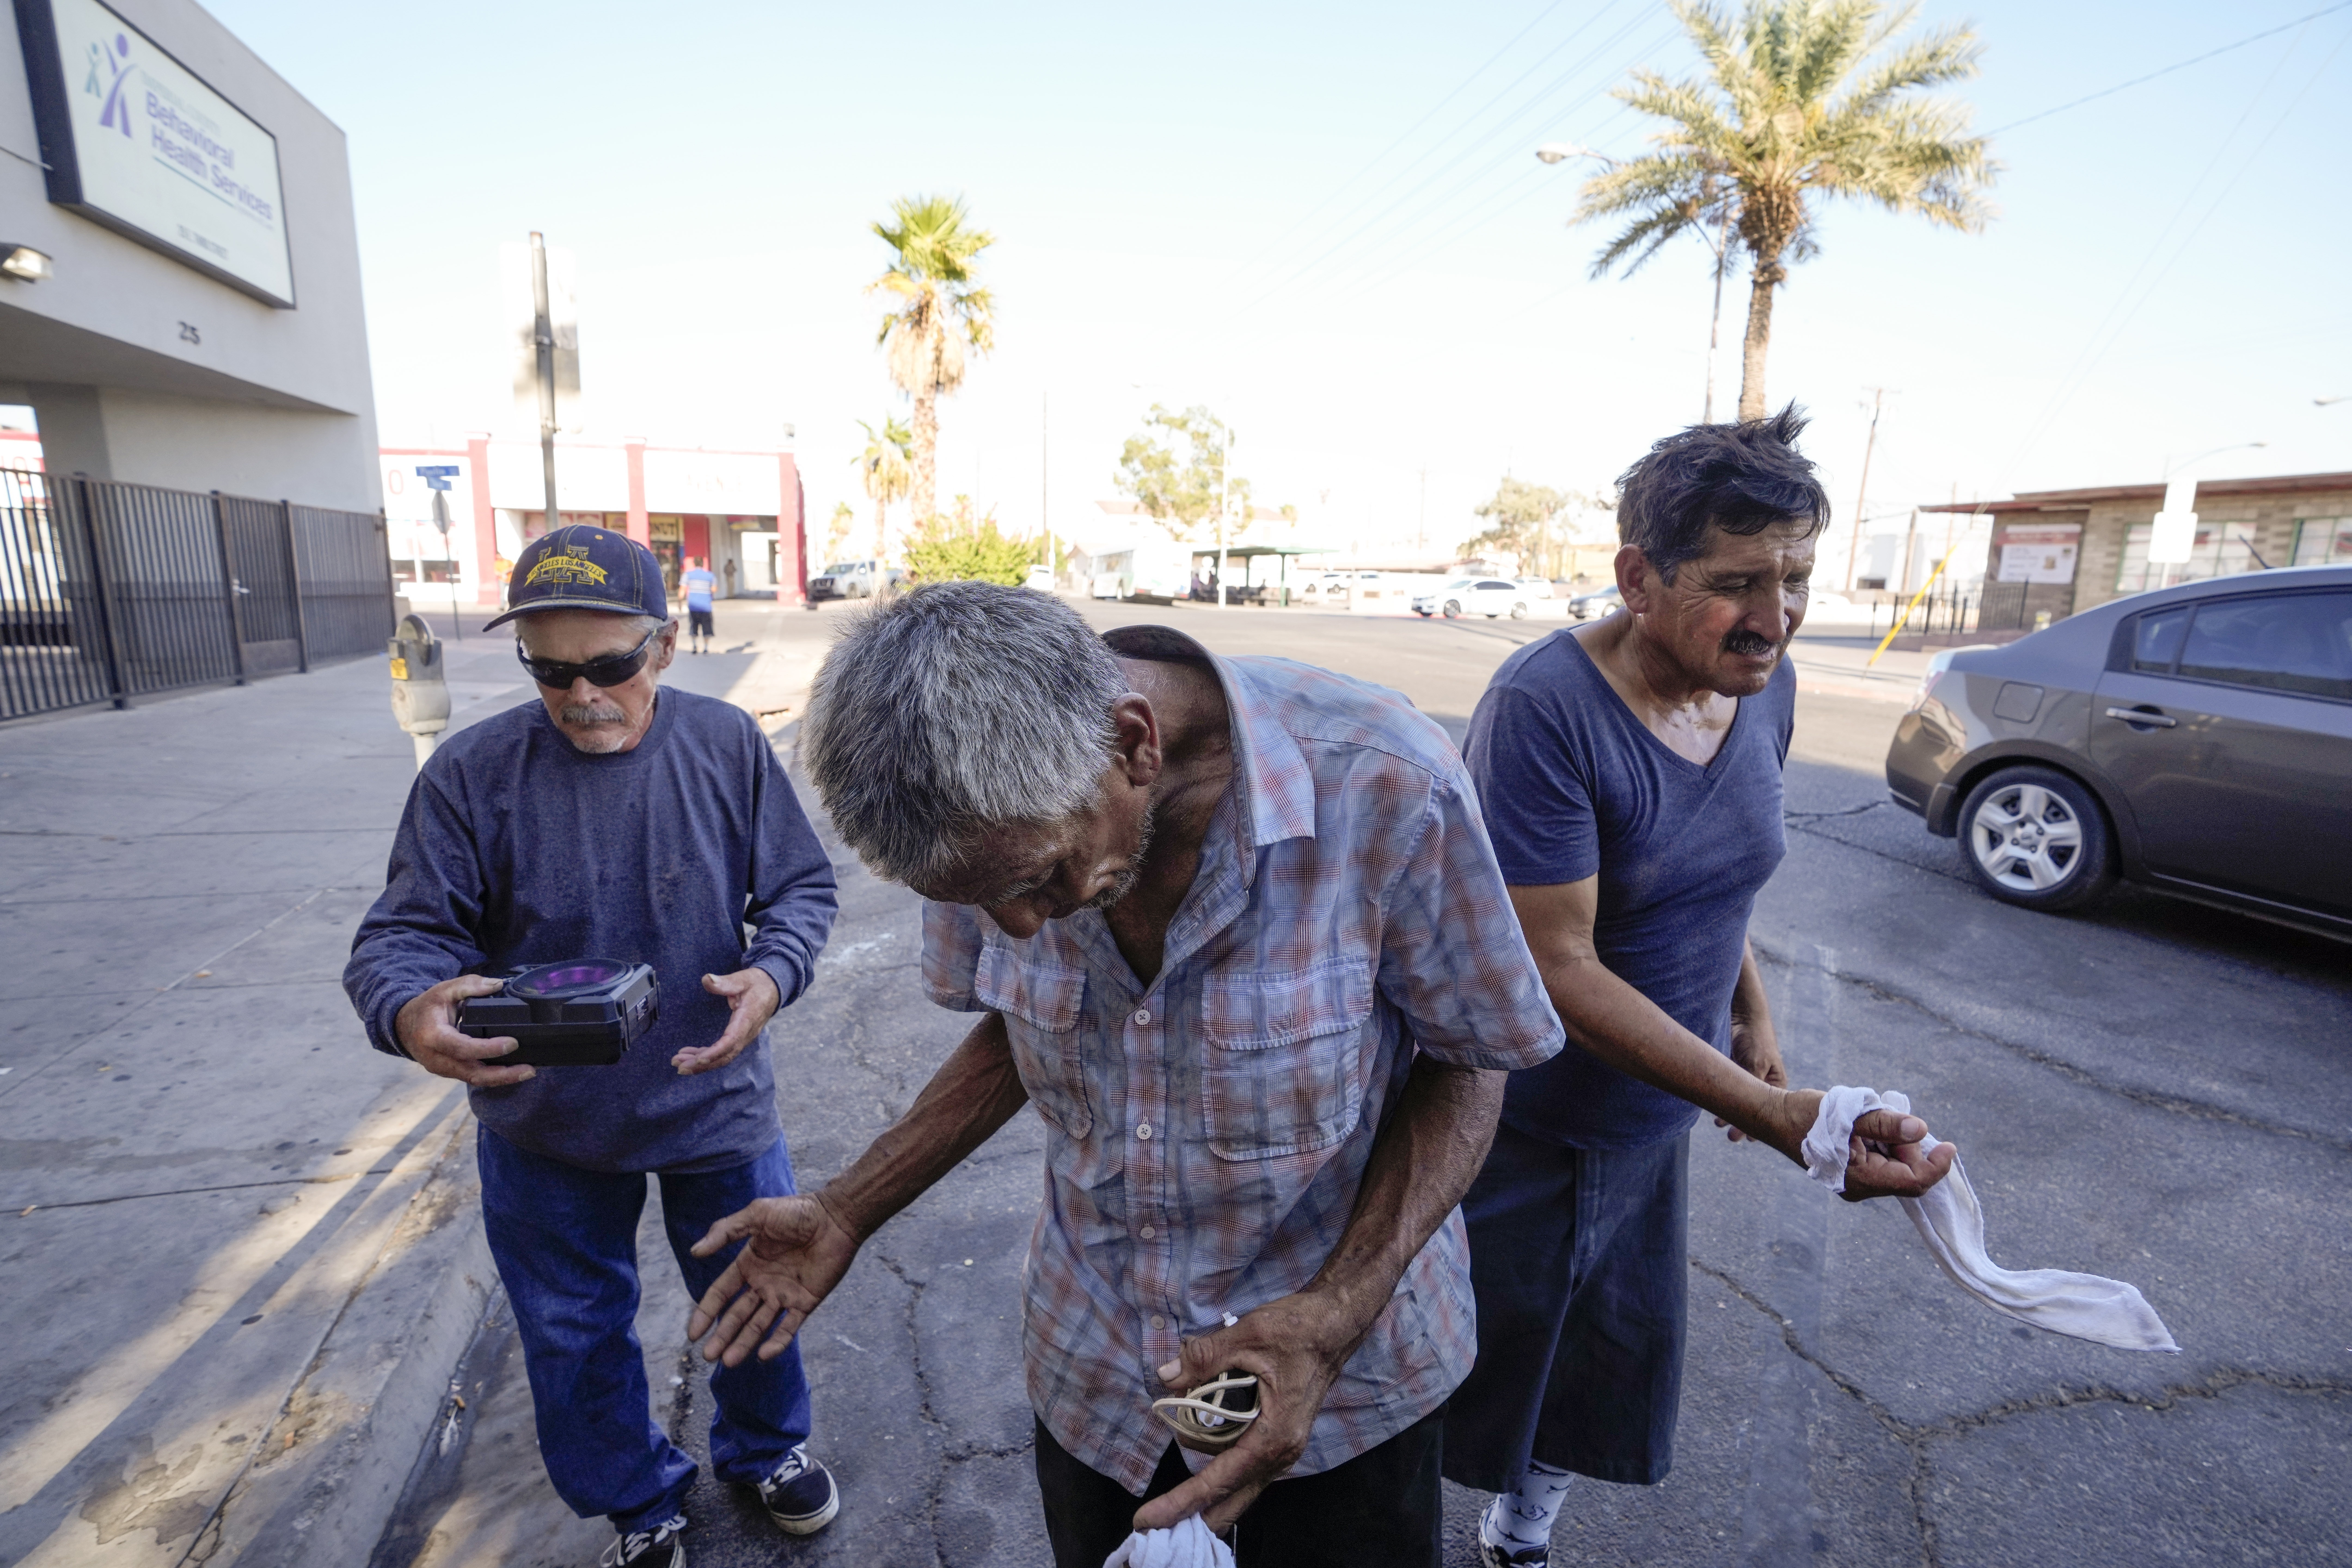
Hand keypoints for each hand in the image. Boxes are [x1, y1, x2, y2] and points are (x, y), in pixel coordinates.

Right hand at [394, 974, 535, 1087]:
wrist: (404, 1026)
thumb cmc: (426, 1008)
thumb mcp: (444, 990)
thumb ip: (469, 985)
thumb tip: (497, 985)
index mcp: (433, 1036)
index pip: (462, 1047)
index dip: (488, 1048)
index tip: (512, 1043)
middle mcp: (436, 1058)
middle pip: (472, 1073)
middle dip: (502, 1075)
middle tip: (529, 1070)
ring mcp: (443, 1069)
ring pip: (474, 1079)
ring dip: (502, 1079)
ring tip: (527, 1072)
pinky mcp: (450, 1072)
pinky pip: (473, 1078)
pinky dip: (493, 1077)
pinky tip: (513, 1072)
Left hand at [672, 967, 778, 1075]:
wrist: (772, 989)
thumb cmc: (757, 984)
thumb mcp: (742, 979)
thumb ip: (725, 982)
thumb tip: (707, 979)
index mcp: (747, 1018)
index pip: (731, 1040)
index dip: (715, 1052)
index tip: (698, 1059)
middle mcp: (746, 1033)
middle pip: (725, 1055)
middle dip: (703, 1064)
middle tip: (680, 1066)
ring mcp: (743, 1038)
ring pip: (723, 1057)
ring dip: (701, 1062)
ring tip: (679, 1062)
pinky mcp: (738, 1038)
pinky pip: (723, 1052)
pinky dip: (706, 1055)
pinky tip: (691, 1055)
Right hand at [686, 1194, 860, 1367]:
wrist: (835, 1217)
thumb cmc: (796, 1212)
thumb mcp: (757, 1215)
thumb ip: (726, 1232)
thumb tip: (695, 1251)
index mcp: (749, 1264)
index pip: (720, 1294)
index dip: (705, 1312)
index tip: (692, 1334)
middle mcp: (763, 1283)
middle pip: (737, 1315)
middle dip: (722, 1336)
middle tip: (708, 1356)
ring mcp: (784, 1295)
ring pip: (759, 1325)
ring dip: (744, 1343)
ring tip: (728, 1362)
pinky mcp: (806, 1302)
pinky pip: (789, 1327)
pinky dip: (777, 1342)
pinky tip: (763, 1355)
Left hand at [1132, 1290, 1357, 1534]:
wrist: (1336, 1324)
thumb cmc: (1300, 1329)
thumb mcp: (1249, 1335)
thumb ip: (1204, 1357)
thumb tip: (1167, 1377)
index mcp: (1274, 1435)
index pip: (1220, 1480)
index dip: (1182, 1501)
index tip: (1148, 1519)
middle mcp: (1281, 1451)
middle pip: (1232, 1498)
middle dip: (1194, 1513)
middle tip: (1153, 1525)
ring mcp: (1284, 1447)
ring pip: (1239, 1484)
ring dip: (1207, 1490)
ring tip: (1171, 1497)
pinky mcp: (1281, 1437)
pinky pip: (1247, 1466)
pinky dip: (1222, 1473)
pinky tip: (1203, 1472)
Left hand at [1716, 1013, 1786, 1142]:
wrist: (1746, 1017)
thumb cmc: (1757, 1038)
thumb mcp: (1756, 1062)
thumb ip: (1752, 1083)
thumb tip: (1747, 1107)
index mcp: (1777, 1084)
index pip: (1769, 1111)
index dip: (1758, 1126)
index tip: (1748, 1139)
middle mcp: (1765, 1083)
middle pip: (1755, 1109)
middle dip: (1743, 1123)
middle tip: (1731, 1138)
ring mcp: (1751, 1077)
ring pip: (1741, 1101)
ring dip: (1731, 1113)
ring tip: (1718, 1125)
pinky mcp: (1738, 1070)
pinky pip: (1732, 1089)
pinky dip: (1725, 1099)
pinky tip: (1715, 1108)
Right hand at [1765, 1089, 1954, 1201]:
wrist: (1776, 1118)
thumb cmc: (1807, 1115)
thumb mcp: (1849, 1114)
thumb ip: (1885, 1123)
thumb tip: (1921, 1129)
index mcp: (1862, 1179)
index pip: (1914, 1181)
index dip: (1936, 1165)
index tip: (1949, 1145)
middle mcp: (1860, 1189)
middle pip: (1906, 1173)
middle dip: (1908, 1145)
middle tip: (1891, 1117)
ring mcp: (1856, 1183)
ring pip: (1895, 1166)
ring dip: (1894, 1142)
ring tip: (1870, 1119)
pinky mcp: (1853, 1174)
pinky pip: (1883, 1163)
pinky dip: (1884, 1144)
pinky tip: (1865, 1127)